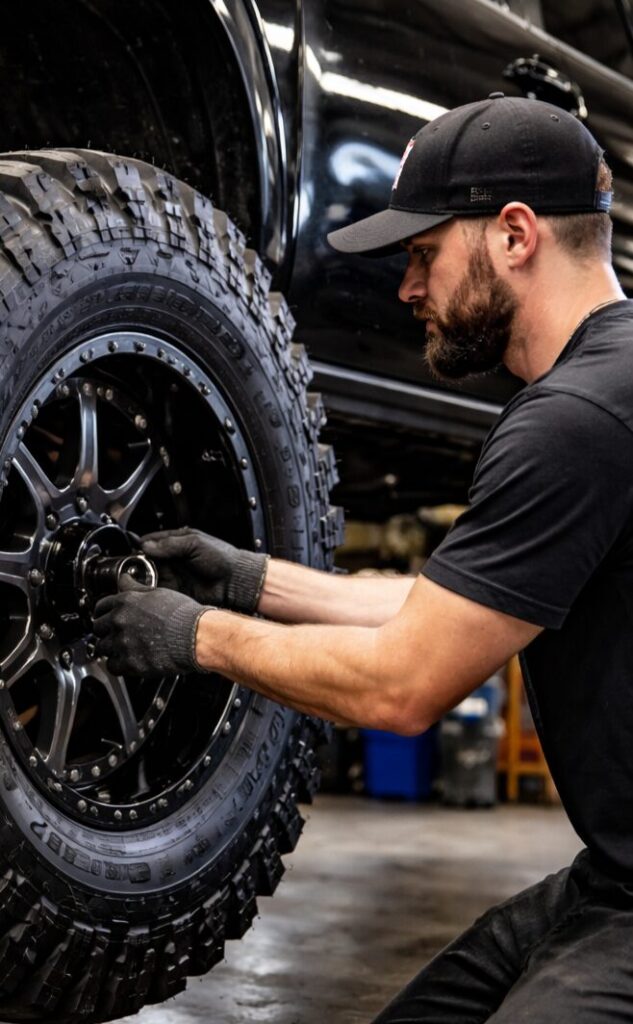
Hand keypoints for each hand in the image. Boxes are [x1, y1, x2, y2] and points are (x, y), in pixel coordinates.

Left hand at [93, 575, 209, 676]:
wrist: (195, 636)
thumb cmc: (182, 615)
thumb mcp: (158, 593)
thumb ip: (136, 588)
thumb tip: (125, 579)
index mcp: (125, 602)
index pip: (100, 607)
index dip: (103, 612)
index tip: (106, 617)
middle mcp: (119, 621)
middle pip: (97, 628)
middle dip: (105, 631)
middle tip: (115, 634)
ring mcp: (122, 643)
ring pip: (102, 648)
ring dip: (110, 648)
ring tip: (122, 648)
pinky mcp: (129, 663)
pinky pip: (111, 666)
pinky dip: (117, 665)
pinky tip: (127, 660)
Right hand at [141, 527, 268, 612]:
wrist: (235, 581)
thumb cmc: (222, 558)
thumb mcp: (195, 544)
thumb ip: (171, 544)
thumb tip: (147, 545)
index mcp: (178, 542)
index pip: (153, 541)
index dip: (141, 544)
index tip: (131, 548)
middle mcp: (174, 558)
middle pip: (148, 559)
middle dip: (138, 562)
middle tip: (129, 565)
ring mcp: (174, 574)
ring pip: (150, 575)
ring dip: (142, 576)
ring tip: (134, 577)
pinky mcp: (176, 590)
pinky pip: (158, 590)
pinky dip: (150, 590)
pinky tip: (145, 589)